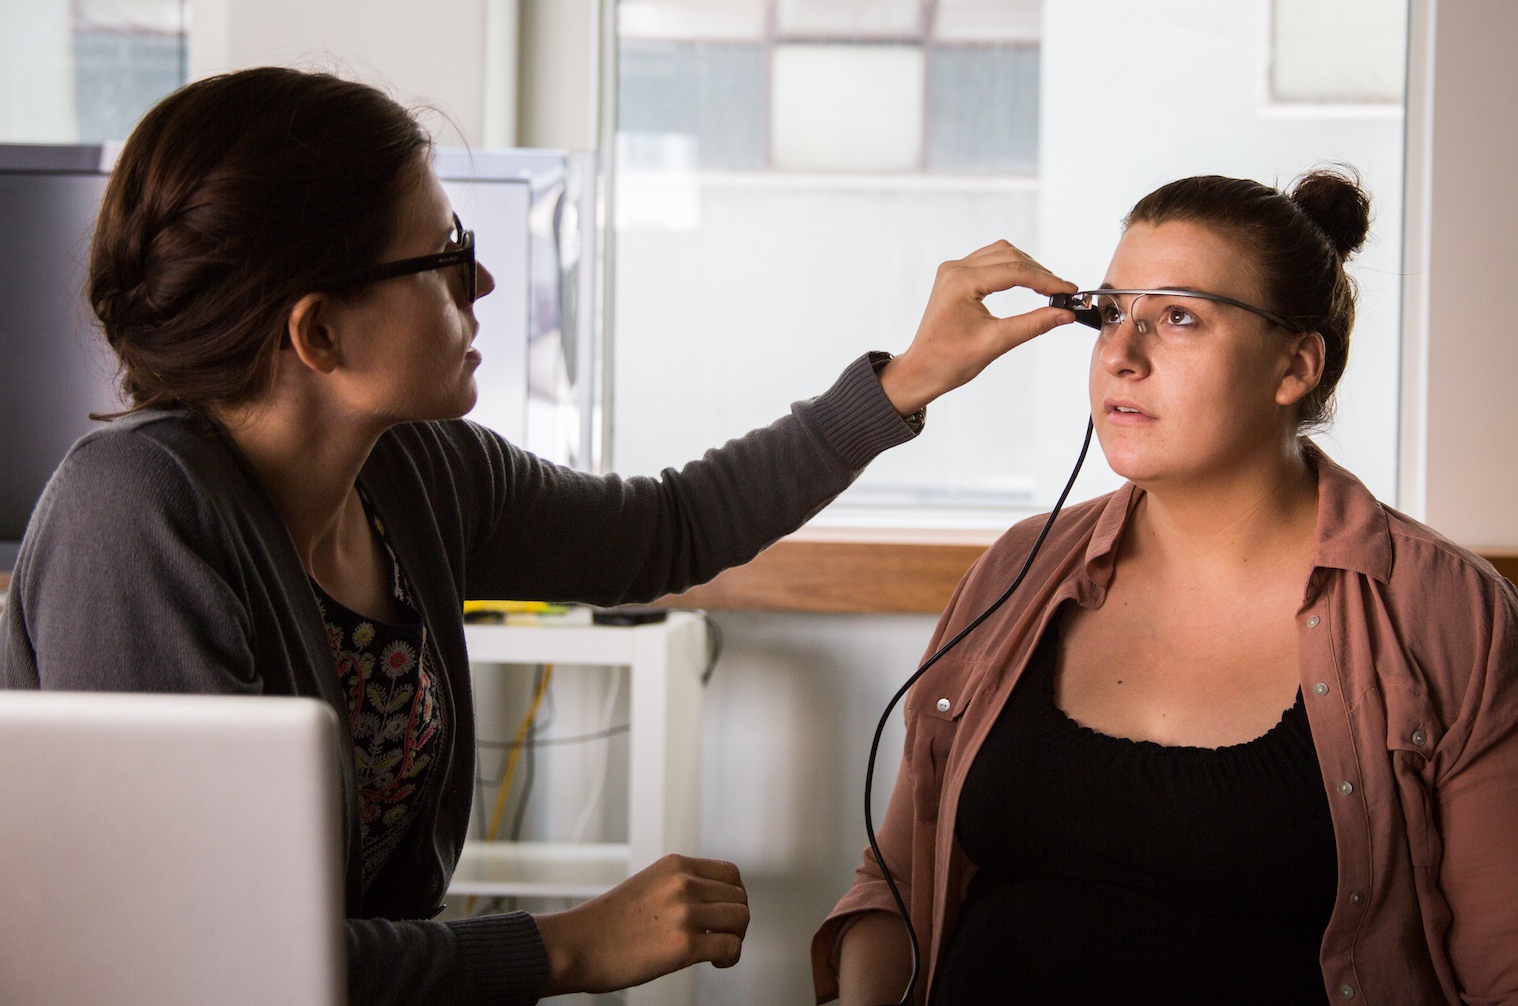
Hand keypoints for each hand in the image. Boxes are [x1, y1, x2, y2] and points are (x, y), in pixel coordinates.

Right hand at [534, 854, 749, 994]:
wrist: (574, 945)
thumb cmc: (603, 925)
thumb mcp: (646, 887)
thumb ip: (677, 888)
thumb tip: (708, 906)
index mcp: (674, 866)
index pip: (730, 873)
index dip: (734, 897)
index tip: (725, 914)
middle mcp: (683, 883)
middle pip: (739, 897)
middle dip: (736, 921)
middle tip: (722, 938)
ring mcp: (685, 912)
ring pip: (740, 919)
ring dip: (736, 939)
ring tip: (719, 952)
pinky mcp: (685, 943)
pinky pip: (730, 947)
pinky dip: (730, 957)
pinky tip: (716, 963)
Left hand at [878, 240, 1077, 415]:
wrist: (921, 370)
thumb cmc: (950, 362)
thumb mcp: (996, 342)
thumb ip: (1033, 324)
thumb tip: (1066, 314)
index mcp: (961, 281)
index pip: (1015, 272)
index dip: (1047, 281)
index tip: (1070, 291)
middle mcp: (955, 269)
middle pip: (1010, 257)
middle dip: (1040, 273)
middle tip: (1063, 293)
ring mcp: (953, 270)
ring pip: (1001, 254)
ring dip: (1027, 268)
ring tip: (1049, 289)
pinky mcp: (955, 277)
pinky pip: (990, 262)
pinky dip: (1011, 269)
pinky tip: (1027, 283)